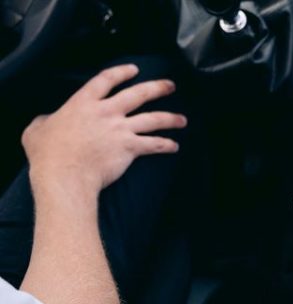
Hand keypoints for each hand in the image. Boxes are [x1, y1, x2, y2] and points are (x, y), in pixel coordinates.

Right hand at [22, 64, 186, 194]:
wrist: (65, 174)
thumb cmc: (49, 154)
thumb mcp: (38, 129)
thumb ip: (45, 120)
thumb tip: (46, 121)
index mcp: (84, 103)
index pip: (106, 79)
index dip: (122, 72)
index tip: (134, 69)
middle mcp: (106, 112)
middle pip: (139, 94)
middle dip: (158, 88)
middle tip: (170, 86)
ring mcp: (120, 129)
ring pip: (153, 119)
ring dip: (171, 118)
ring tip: (182, 120)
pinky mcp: (130, 147)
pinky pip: (154, 144)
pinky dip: (166, 145)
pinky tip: (174, 146)